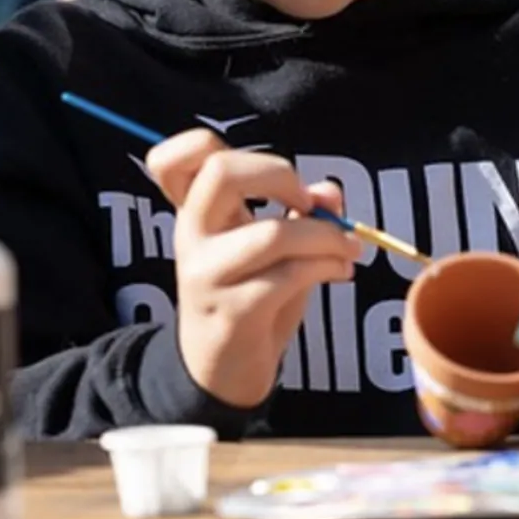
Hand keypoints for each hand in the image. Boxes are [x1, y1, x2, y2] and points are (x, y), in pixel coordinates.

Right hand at [147, 129, 357, 407]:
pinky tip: (339, 271)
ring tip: (346, 249)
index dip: (206, 145)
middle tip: (304, 203)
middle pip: (221, 171)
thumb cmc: (247, 298)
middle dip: (280, 175)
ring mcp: (207, 275)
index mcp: (194, 214)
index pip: (171, 158)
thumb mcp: (270, 249)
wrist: (220, 373)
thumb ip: (298, 213)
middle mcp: (191, 237)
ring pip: (272, 233)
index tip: (260, 178)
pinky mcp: (232, 312)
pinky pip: (289, 276)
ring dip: (326, 237)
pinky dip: (327, 266)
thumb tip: (330, 192)